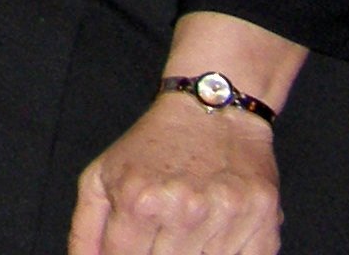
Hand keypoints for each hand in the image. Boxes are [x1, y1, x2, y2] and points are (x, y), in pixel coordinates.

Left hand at [67, 92, 281, 254]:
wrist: (213, 108)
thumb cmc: (153, 146)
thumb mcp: (101, 177)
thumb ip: (86, 231)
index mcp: (138, 200)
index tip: (133, 246)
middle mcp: (183, 209)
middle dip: (158, 253)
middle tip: (162, 231)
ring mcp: (225, 216)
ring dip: (193, 253)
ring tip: (187, 226)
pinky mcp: (263, 219)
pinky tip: (215, 234)